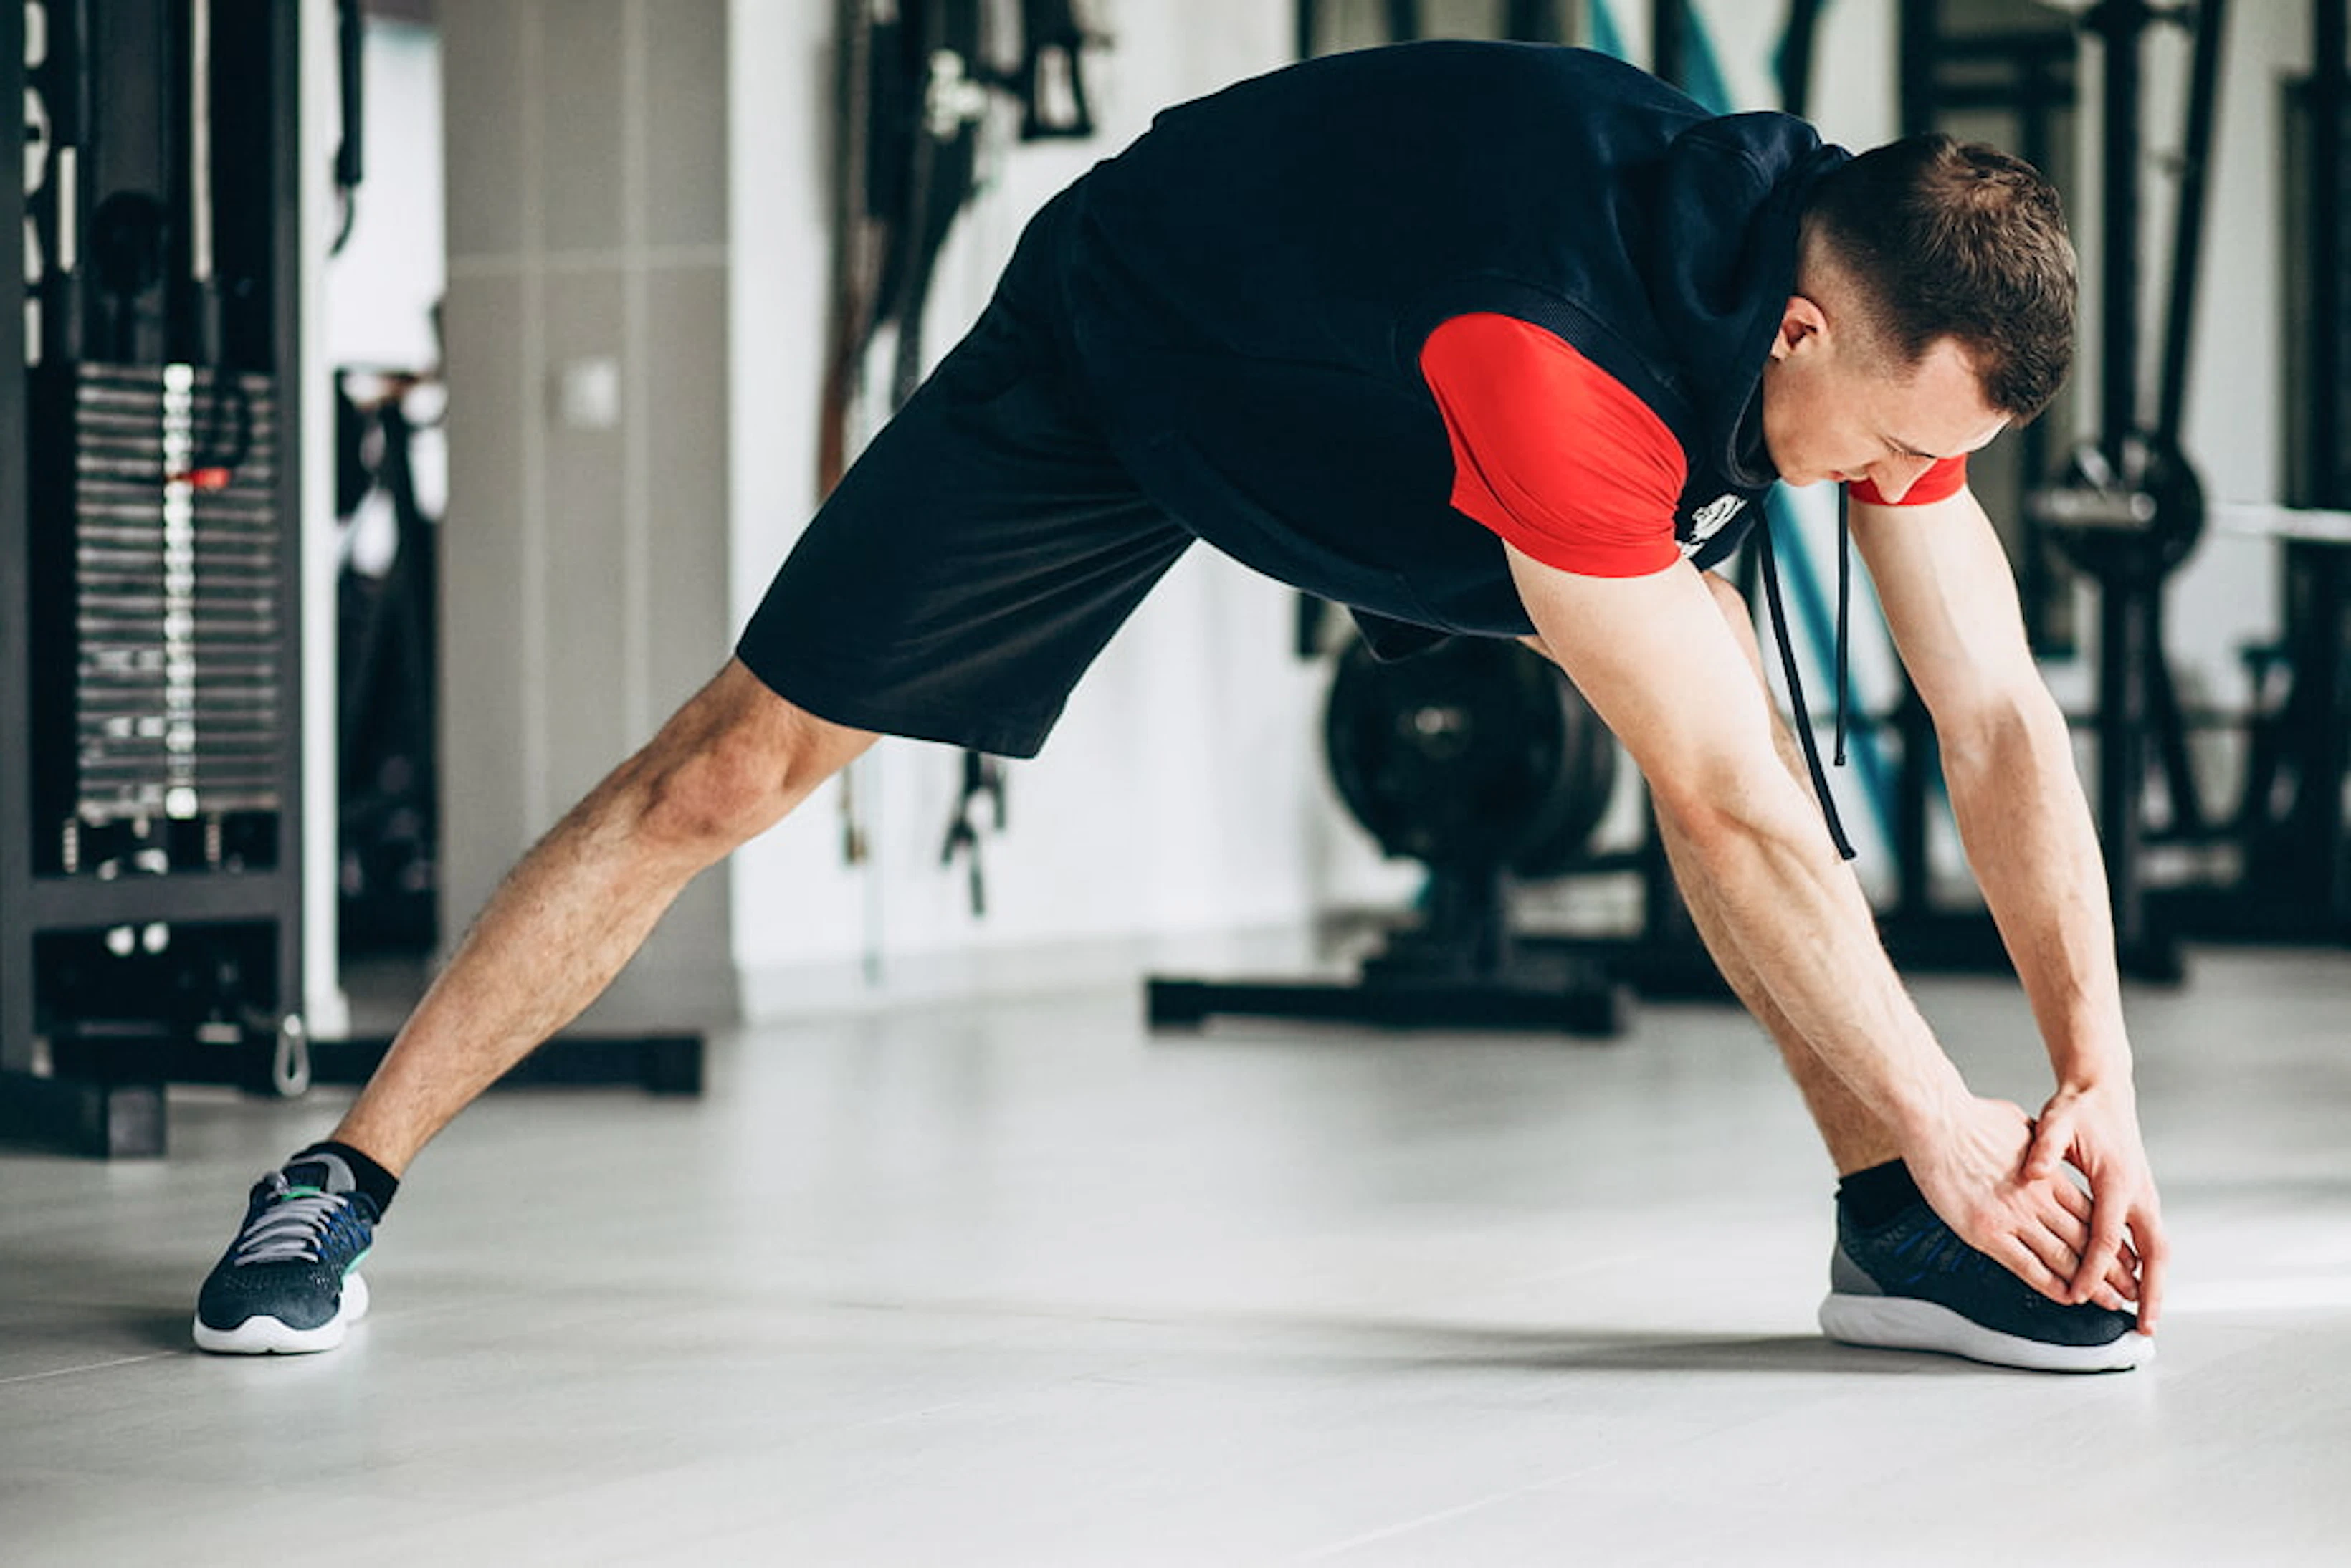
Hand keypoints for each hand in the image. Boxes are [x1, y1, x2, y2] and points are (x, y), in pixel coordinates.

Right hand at [1904, 1095, 2114, 1310]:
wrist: (1935, 1121)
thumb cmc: (1968, 1118)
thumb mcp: (2018, 1125)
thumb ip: (2036, 1146)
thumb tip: (2040, 1150)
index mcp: (2047, 1177)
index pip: (2090, 1215)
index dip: (2112, 1239)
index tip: (2126, 1256)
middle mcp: (2037, 1201)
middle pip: (2086, 1241)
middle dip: (2112, 1270)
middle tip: (2129, 1288)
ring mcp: (2013, 1218)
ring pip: (2064, 1259)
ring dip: (2089, 1283)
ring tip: (2107, 1301)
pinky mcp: (1986, 1232)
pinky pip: (2027, 1267)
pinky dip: (2051, 1286)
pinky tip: (2066, 1296)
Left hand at [2028, 1080, 2167, 1334]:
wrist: (2103, 1091)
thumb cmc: (2080, 1109)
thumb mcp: (2057, 1122)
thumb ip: (2045, 1148)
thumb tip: (2031, 1172)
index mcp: (2117, 1181)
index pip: (2107, 1238)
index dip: (2092, 1270)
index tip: (2078, 1294)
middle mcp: (2139, 1193)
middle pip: (2153, 1254)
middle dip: (2150, 1292)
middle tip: (2144, 1327)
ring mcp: (2145, 1196)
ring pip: (2157, 1249)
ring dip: (2154, 1283)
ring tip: (2144, 1316)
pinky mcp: (2141, 1197)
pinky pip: (2150, 1239)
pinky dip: (2148, 1265)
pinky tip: (2136, 1284)